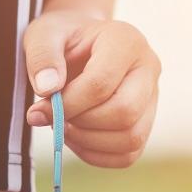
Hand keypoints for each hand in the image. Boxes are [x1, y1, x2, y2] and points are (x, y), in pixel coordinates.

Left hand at [24, 10, 160, 167]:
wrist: (79, 45)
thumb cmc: (62, 39)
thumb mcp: (43, 36)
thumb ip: (42, 57)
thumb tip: (47, 89)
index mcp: (126, 41)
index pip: (101, 84)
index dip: (67, 105)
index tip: (38, 110)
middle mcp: (148, 68)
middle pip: (125, 112)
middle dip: (82, 124)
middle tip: (54, 119)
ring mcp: (152, 97)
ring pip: (131, 138)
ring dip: (88, 142)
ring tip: (63, 127)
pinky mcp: (146, 122)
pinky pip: (128, 154)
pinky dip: (96, 155)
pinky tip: (75, 137)